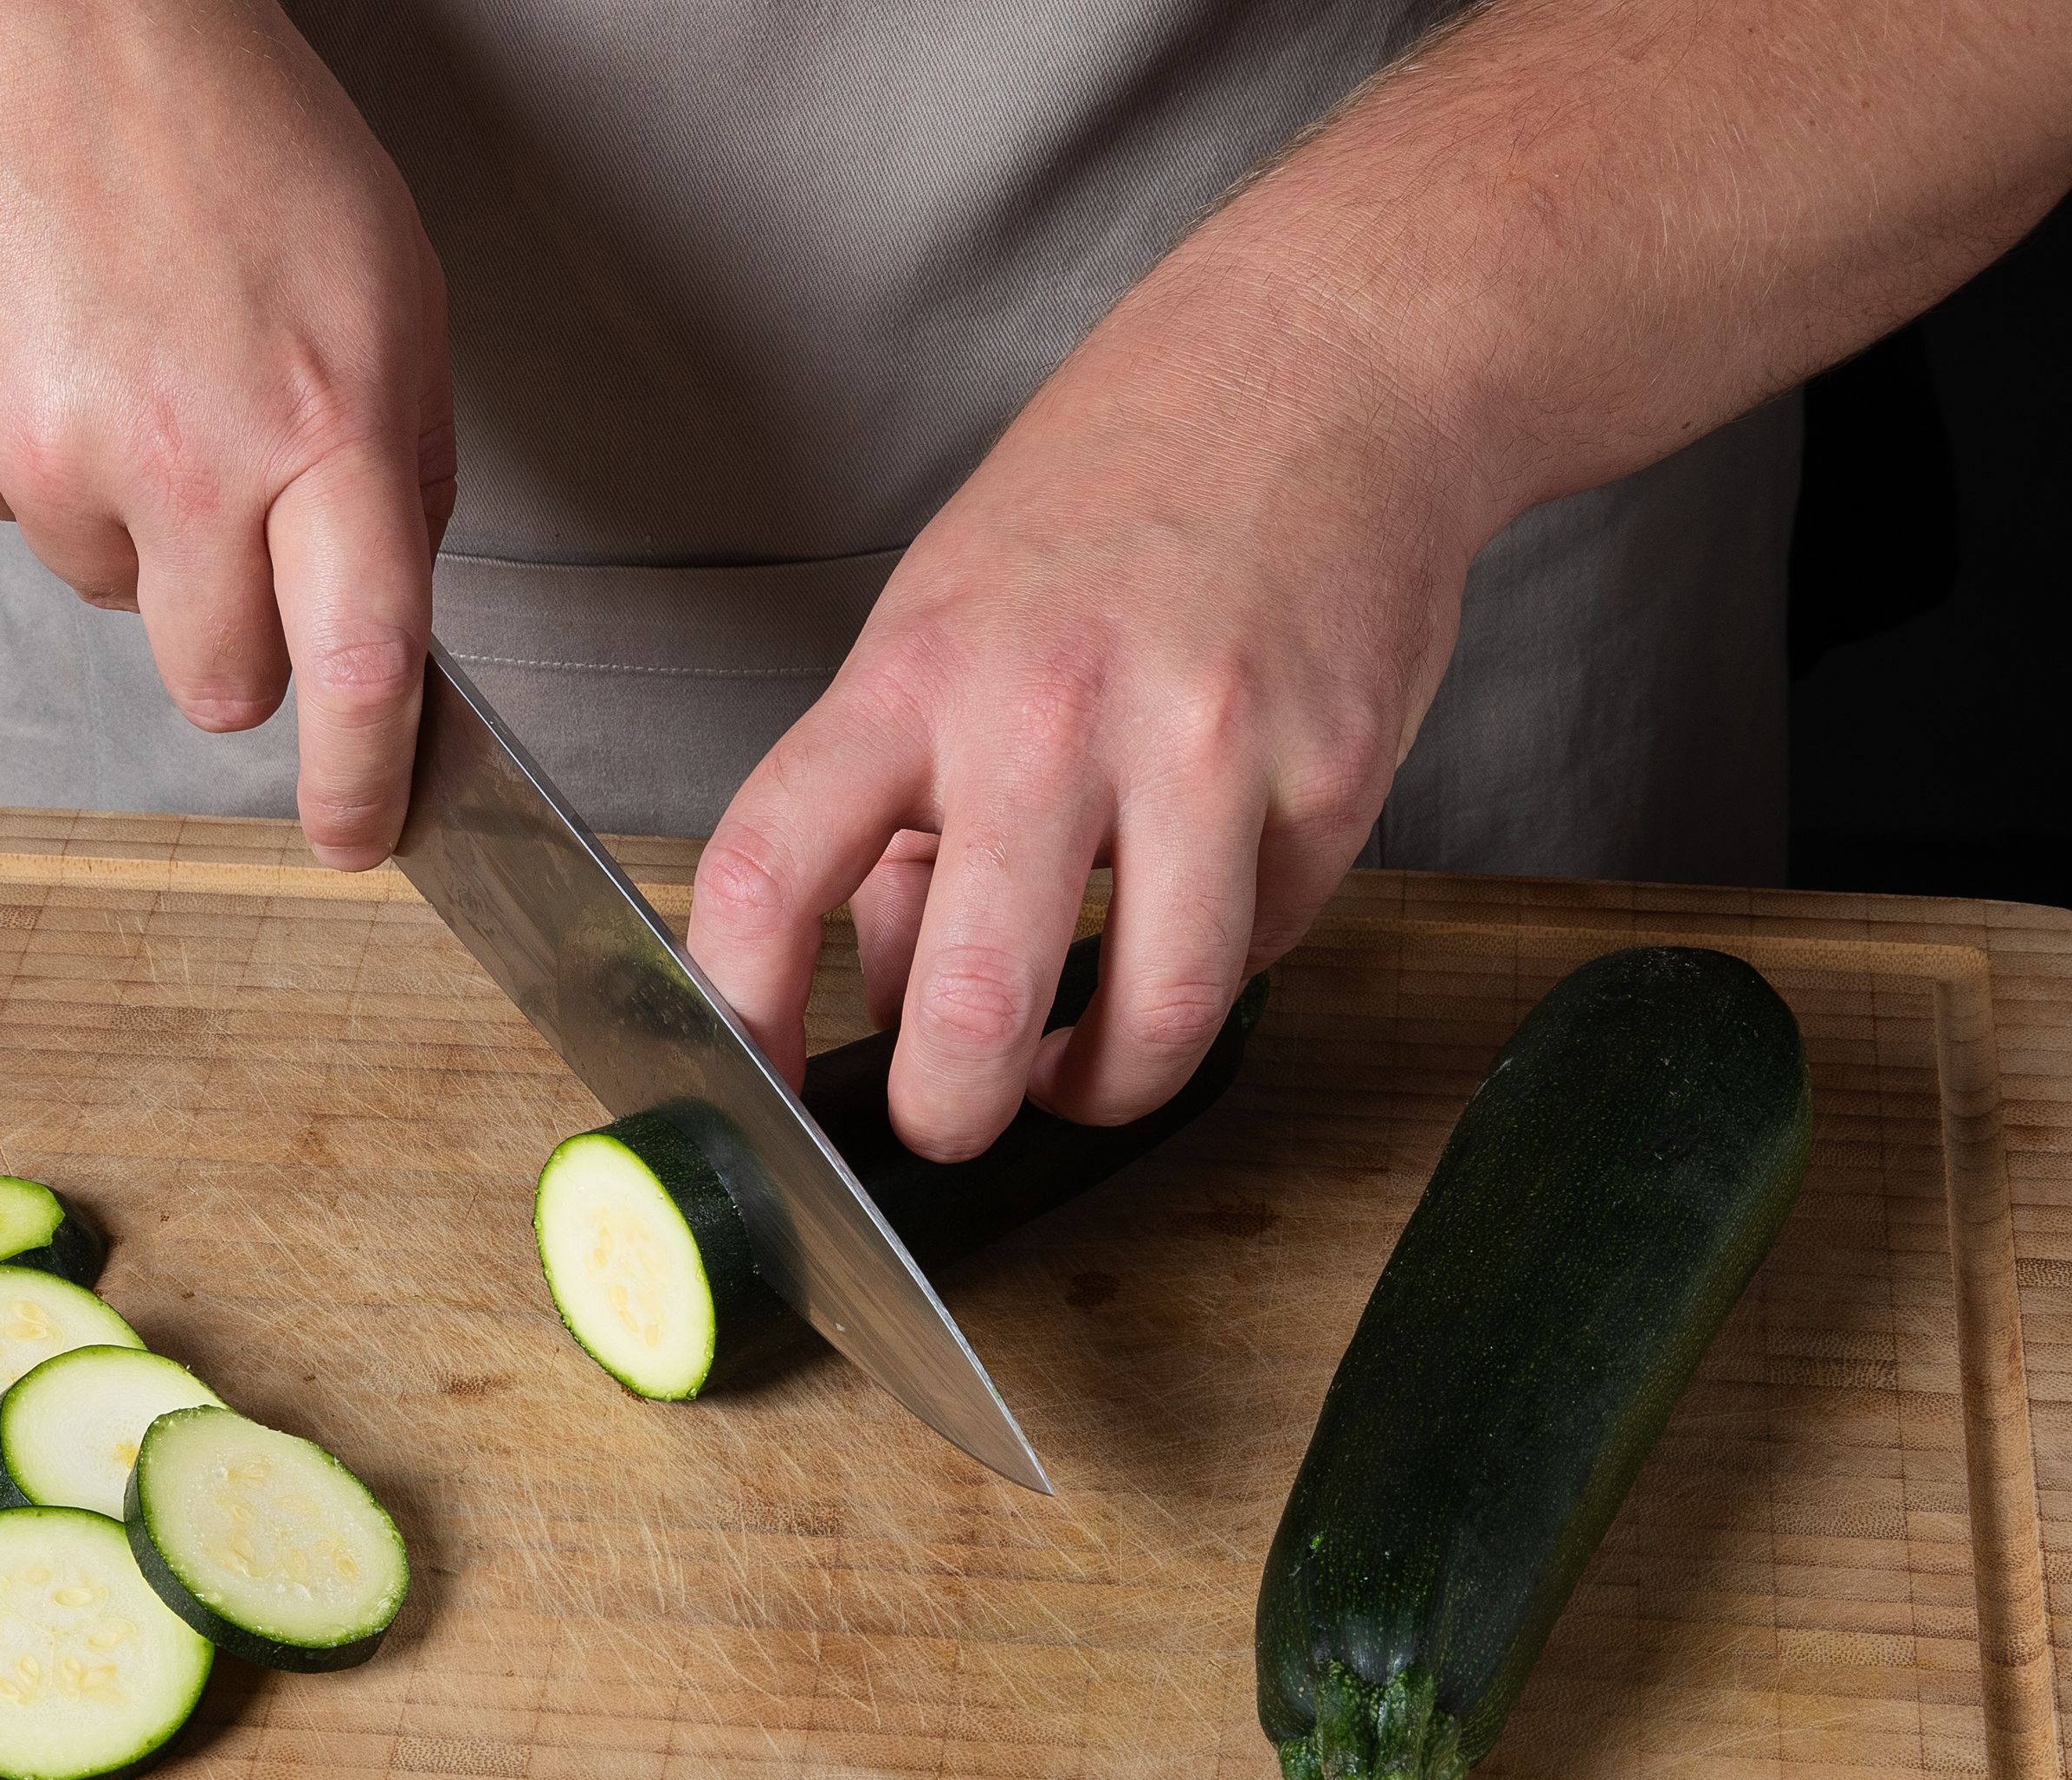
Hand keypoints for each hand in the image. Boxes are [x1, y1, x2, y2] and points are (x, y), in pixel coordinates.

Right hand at [0, 0, 453, 864]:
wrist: (16, 18)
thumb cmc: (220, 133)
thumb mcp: (386, 284)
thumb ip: (402, 464)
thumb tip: (395, 609)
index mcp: (326, 422)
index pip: (362, 664)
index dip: (364, 781)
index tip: (363, 837)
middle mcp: (189, 457)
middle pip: (220, 684)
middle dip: (236, 647)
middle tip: (231, 532)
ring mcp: (55, 456)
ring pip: (113, 597)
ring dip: (134, 527)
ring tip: (136, 366)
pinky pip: (22, 517)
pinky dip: (46, 458)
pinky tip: (60, 345)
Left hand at [684, 266, 1491, 1159]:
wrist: (1321, 365)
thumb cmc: (1110, 504)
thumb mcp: (945, 622)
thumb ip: (901, 814)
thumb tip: (891, 996)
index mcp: (915, 671)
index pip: (771, 870)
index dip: (740, 1010)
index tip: (754, 1088)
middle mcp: (1046, 710)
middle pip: (970, 1007)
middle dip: (947, 1118)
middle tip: (945, 1123)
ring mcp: (1202, 744)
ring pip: (1155, 1019)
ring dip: (1103, 1089)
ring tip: (1078, 1072)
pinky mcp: (1331, 774)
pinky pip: (1265, 946)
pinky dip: (1222, 961)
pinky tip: (1202, 898)